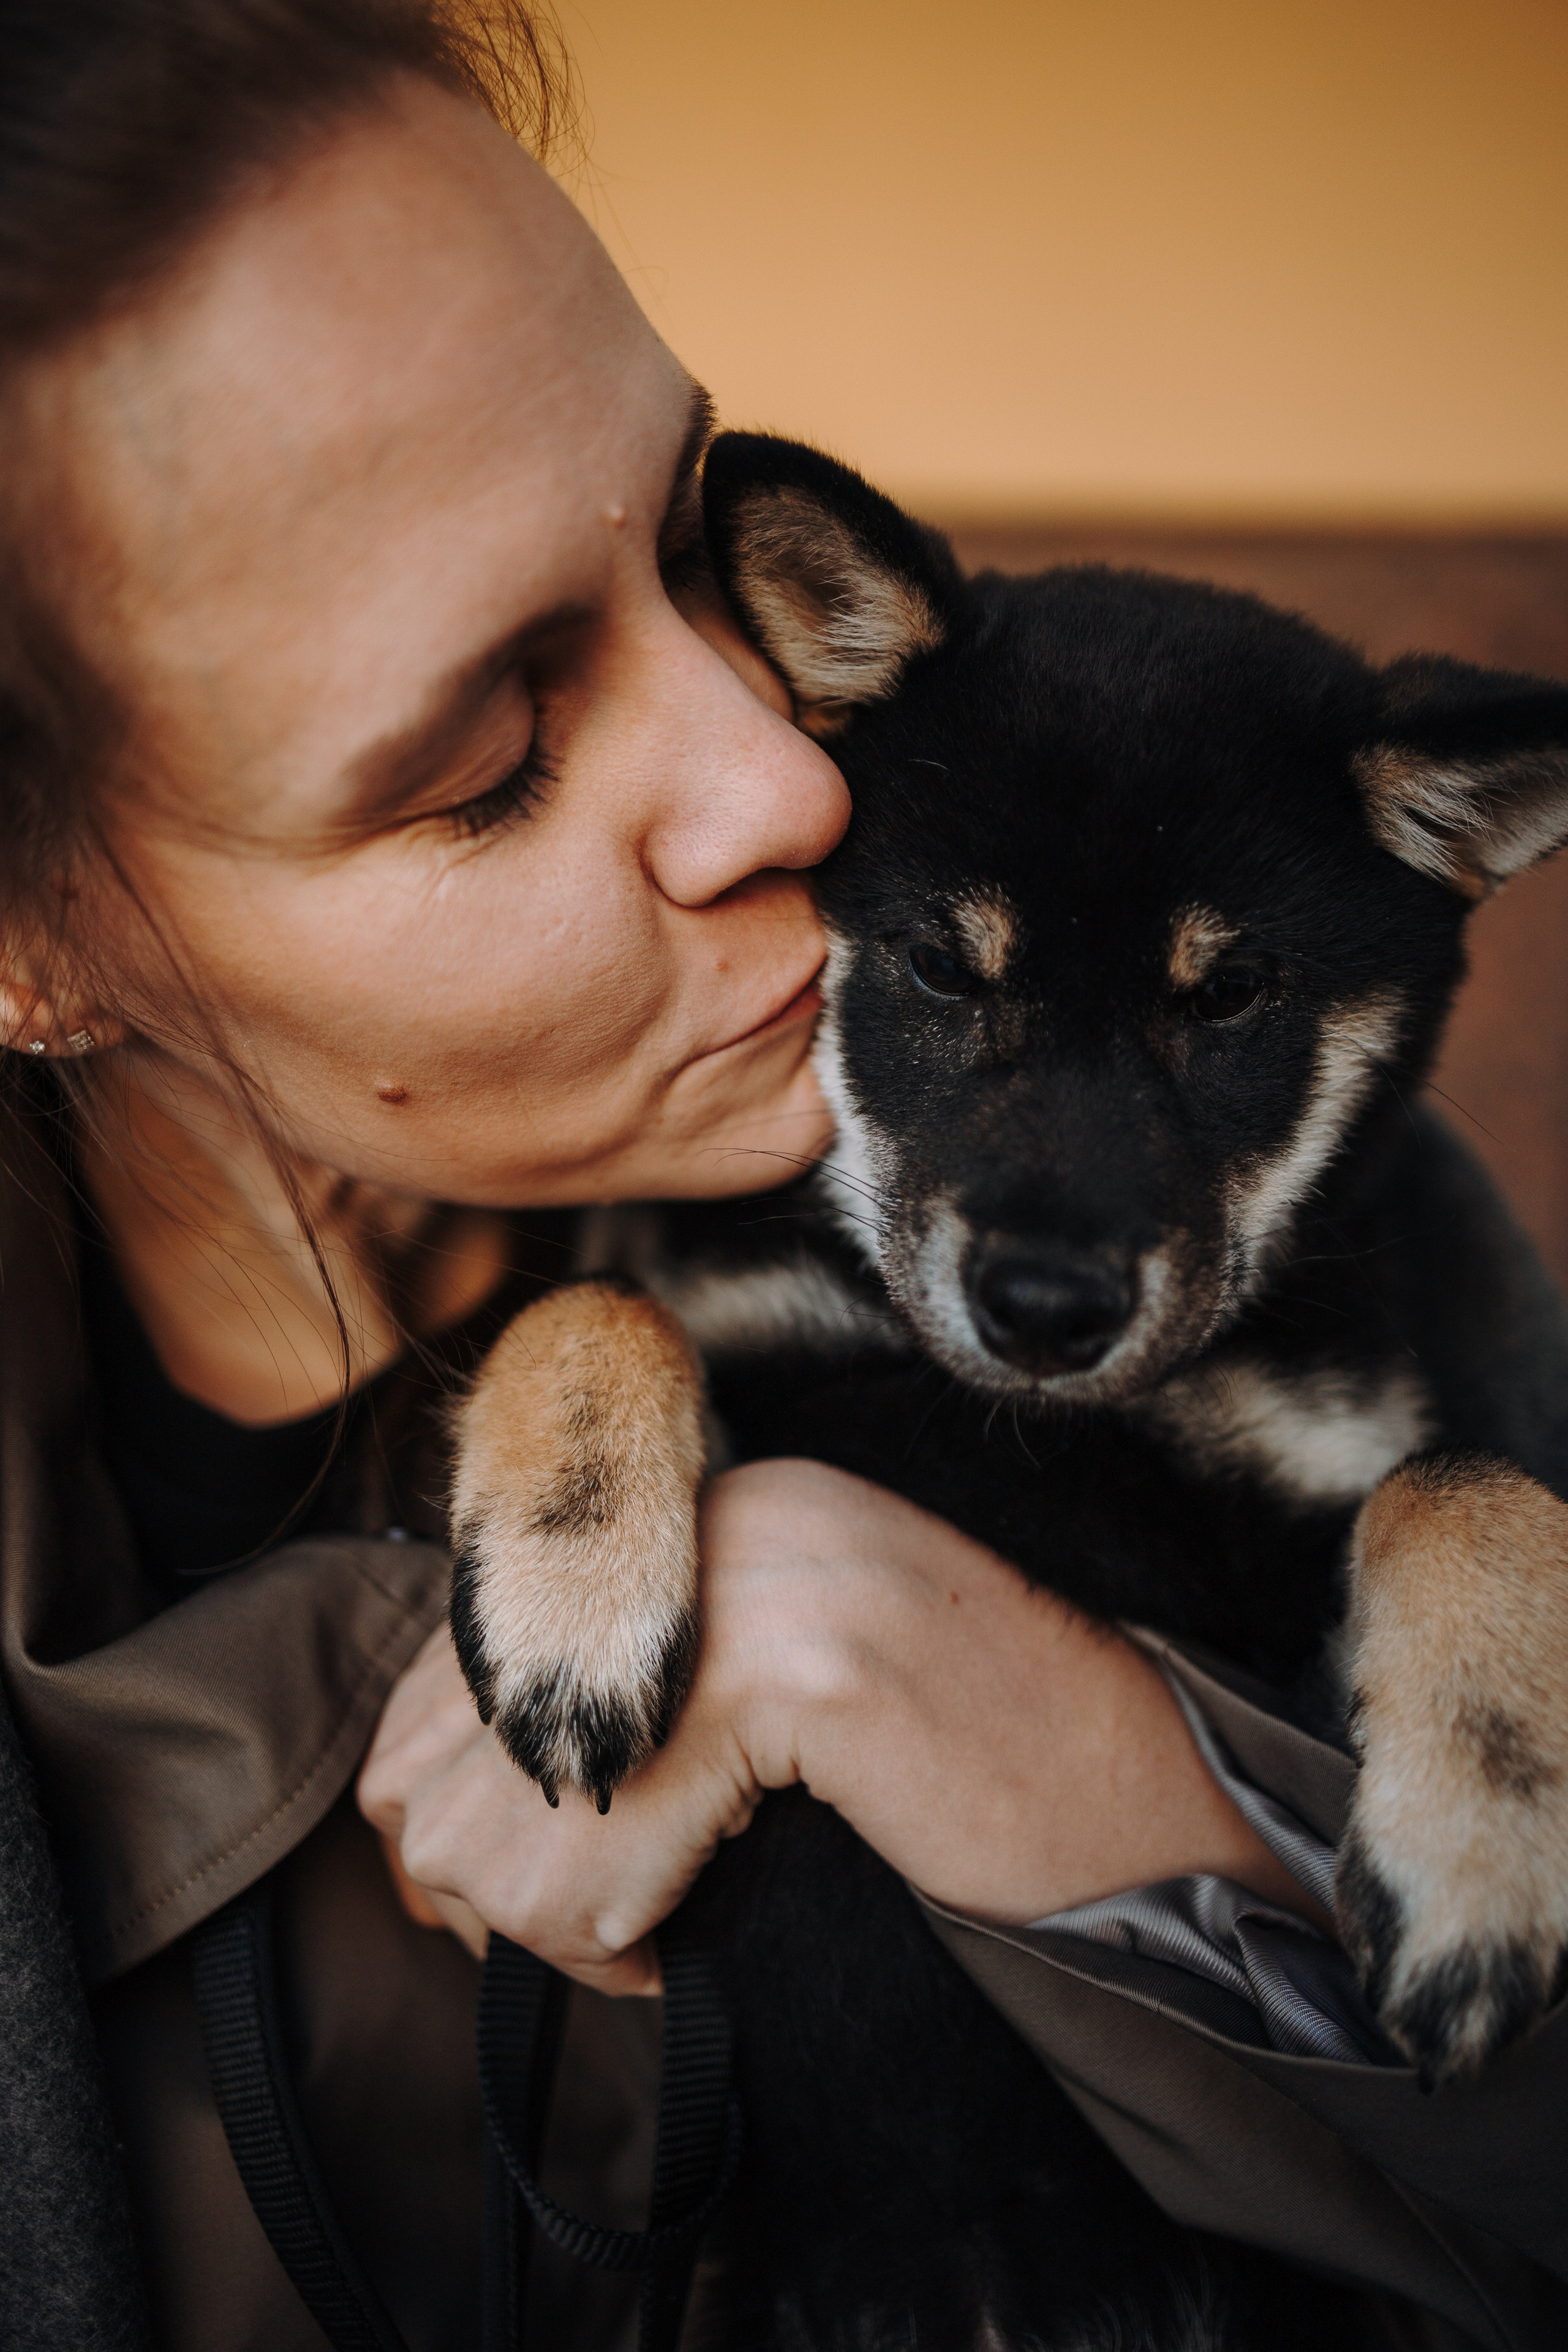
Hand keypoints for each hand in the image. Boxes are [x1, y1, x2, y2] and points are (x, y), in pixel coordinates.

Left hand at [360, 1460, 1319, 1990]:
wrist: (1136, 1804)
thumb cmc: (940, 1780)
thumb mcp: (734, 1704)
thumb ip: (591, 1702)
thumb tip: (402, 1807)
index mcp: (681, 1515)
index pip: (440, 1667)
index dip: (460, 1811)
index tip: (561, 1879)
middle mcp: (694, 1518)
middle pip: (429, 1761)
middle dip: (502, 1890)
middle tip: (626, 1920)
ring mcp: (745, 1578)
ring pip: (491, 1829)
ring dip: (569, 1929)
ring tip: (675, 1923)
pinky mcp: (792, 1662)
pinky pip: (602, 1854)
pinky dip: (630, 1934)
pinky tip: (710, 1917)